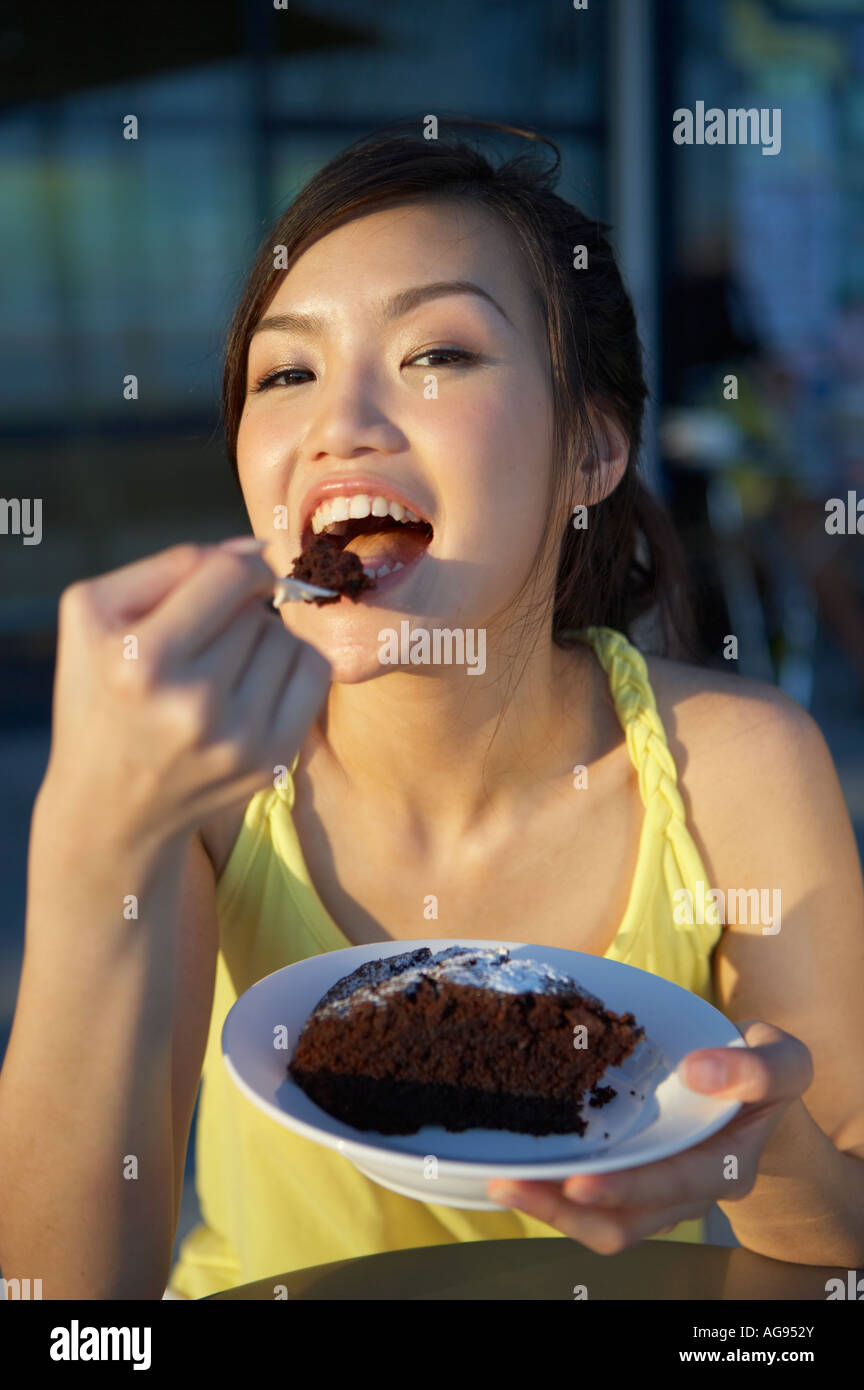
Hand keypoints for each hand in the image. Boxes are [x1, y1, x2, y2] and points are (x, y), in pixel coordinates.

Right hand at [41, 538, 331, 849]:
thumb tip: (259, 550)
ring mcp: (238, 738)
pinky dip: (291, 666)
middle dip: (236, 612)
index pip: (230, 573)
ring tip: (220, 669)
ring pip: (287, 638)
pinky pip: (314, 673)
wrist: (109, 806)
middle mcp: (192, 703)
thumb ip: (172, 564)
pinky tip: (254, 684)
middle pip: (256, 609)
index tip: (230, 579)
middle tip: (201, 645)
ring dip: (263, 640)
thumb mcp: (95, 613)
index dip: (238, 566)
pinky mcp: (271, 760)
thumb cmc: (103, 689)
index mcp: (140, 660)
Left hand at [486, 1021, 813, 1253]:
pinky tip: (516, 1169)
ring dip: (549, 1208)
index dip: (627, 1188)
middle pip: (626, 1221)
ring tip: (500, 1182)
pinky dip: (554, 1192)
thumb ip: (755, 1068)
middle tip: (511, 1184)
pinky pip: (594, 1202)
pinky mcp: (634, 1179)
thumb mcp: (782, 1060)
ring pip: (603, 1223)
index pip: (675, 1184)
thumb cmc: (764, 1073)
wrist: (760, 1092)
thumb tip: (699, 1073)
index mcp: (725, 1162)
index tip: (579, 1183)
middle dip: (565, 1209)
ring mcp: (658, 1191)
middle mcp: (688, 1189)